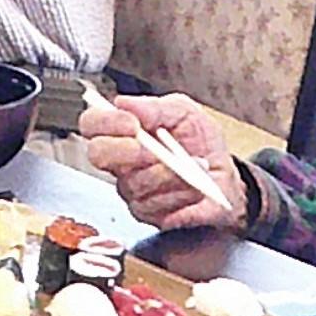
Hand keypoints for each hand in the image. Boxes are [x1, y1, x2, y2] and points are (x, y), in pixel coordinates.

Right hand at [83, 90, 246, 234]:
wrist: (222, 177)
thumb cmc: (200, 143)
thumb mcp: (185, 113)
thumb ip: (156, 107)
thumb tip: (124, 102)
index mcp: (124, 132)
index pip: (92, 123)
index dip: (105, 122)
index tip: (131, 123)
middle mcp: (120, 162)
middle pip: (98, 154)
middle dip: (127, 150)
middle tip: (152, 149)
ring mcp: (130, 189)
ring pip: (137, 181)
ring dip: (169, 172)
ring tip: (196, 164)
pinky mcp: (146, 213)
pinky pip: (158, 204)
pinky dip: (183, 191)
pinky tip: (197, 183)